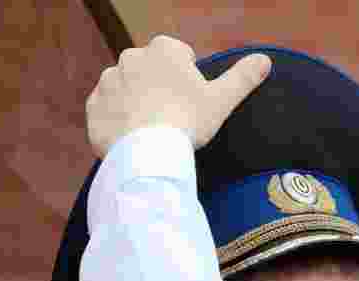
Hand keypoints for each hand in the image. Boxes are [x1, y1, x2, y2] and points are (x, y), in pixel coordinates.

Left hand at [85, 36, 271, 156]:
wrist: (147, 152)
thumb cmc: (187, 122)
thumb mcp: (222, 100)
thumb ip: (243, 77)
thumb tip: (265, 59)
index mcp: (163, 50)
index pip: (179, 55)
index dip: (189, 78)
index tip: (192, 101)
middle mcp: (131, 57)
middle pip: (152, 71)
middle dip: (161, 88)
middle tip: (175, 117)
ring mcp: (109, 80)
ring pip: (129, 89)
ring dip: (138, 104)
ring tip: (154, 130)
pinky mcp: (94, 105)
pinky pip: (109, 110)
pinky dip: (119, 121)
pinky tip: (135, 138)